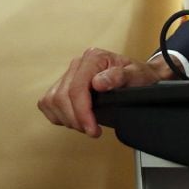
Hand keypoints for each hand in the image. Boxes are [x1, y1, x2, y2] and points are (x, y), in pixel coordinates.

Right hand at [37, 47, 172, 137]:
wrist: (140, 76)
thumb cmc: (139, 76)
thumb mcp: (138, 76)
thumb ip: (121, 77)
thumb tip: (98, 82)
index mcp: (94, 58)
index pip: (76, 88)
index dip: (81, 112)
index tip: (92, 129)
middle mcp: (78, 63)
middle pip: (60, 97)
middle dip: (75, 119)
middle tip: (92, 130)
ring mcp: (69, 73)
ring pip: (51, 101)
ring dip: (66, 119)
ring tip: (85, 126)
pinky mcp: (62, 84)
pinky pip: (48, 103)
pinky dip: (58, 116)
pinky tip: (75, 120)